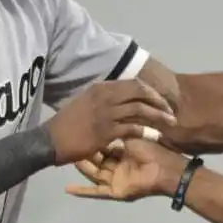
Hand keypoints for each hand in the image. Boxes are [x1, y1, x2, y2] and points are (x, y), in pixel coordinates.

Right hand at [45, 80, 176, 164]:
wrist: (50, 140)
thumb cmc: (68, 123)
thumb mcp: (85, 102)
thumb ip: (104, 98)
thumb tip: (122, 98)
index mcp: (100, 88)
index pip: (133, 83)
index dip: (150, 91)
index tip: (160, 100)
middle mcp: (105, 97)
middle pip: (140, 92)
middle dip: (159, 101)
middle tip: (171, 111)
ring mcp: (106, 113)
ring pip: (141, 109)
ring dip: (159, 115)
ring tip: (171, 123)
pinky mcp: (107, 131)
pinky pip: (134, 128)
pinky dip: (148, 131)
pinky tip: (157, 136)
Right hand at [65, 139, 188, 201]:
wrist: (164, 168)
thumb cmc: (152, 150)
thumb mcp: (132, 138)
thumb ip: (121, 130)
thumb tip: (111, 117)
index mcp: (123, 154)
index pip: (103, 147)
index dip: (93, 141)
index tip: (80, 131)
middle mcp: (118, 167)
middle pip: (96, 161)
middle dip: (84, 153)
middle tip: (70, 143)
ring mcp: (115, 180)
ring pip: (93, 174)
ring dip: (81, 168)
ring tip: (65, 158)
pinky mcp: (114, 192)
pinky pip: (95, 192)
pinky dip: (82, 191)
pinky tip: (67, 189)